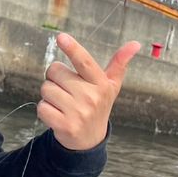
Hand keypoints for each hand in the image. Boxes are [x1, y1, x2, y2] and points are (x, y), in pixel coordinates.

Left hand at [38, 34, 140, 152]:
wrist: (90, 139)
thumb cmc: (97, 105)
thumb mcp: (111, 85)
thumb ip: (119, 63)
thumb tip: (135, 44)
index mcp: (101, 84)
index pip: (84, 61)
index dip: (72, 48)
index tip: (61, 37)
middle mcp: (91, 97)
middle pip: (55, 71)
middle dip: (56, 78)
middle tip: (67, 90)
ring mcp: (78, 112)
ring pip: (46, 88)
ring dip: (49, 94)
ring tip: (63, 102)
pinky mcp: (64, 125)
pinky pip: (42, 106)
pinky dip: (45, 109)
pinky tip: (57, 114)